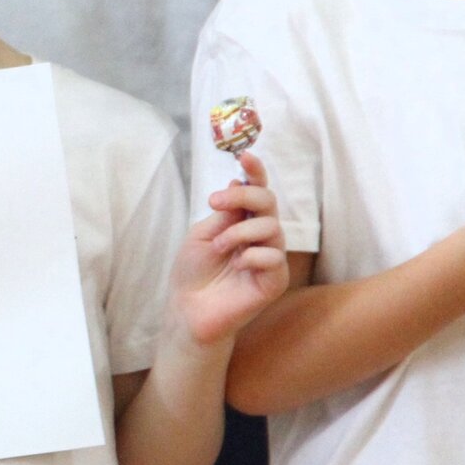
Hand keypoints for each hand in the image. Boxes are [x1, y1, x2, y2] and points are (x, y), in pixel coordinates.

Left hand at [172, 154, 290, 343]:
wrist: (188, 309)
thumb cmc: (193, 272)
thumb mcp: (202, 234)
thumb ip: (224, 213)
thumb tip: (237, 182)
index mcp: (242, 221)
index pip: (256, 192)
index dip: (255, 172)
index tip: (245, 156)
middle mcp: (260, 236)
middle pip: (268, 202)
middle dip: (244, 196)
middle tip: (215, 202)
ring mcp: (271, 257)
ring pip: (271, 227)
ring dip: (239, 233)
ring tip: (219, 247)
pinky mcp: (275, 280)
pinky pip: (273, 257)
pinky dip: (251, 256)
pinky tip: (237, 266)